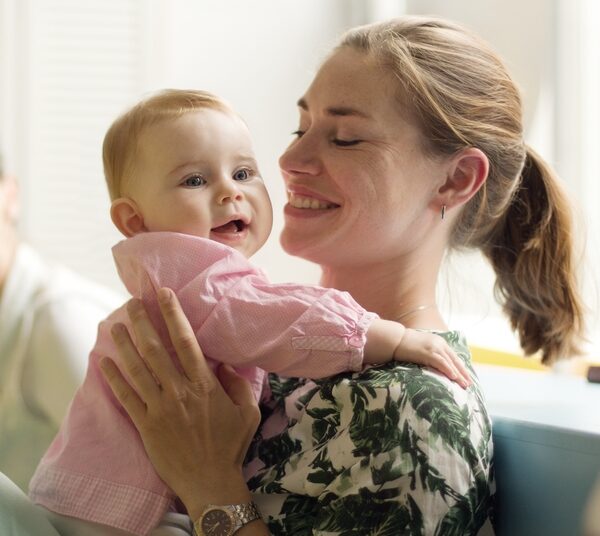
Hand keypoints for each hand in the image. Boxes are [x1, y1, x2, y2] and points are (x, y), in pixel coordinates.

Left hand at [99, 288, 259, 519]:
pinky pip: (126, 397)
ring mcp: (159, 408)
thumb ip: (238, 385)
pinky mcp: (146, 425)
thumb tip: (224, 366)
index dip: (173, 315)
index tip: (163, 295)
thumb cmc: (230, 447)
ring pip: (137, 369)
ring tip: (115, 325)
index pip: (186, 341)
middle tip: (132, 303)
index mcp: (204, 385)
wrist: (210, 482)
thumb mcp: (248, 413)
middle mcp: (179, 391)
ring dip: (125, 344)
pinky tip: (104, 362)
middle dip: (143, 322)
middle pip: (156, 349)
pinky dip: (114, 378)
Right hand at [393, 329, 471, 387]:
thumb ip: (431, 354)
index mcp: (440, 343)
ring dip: (459, 374)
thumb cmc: (406, 345)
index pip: (453, 357)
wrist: (396, 339)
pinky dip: (448, 369)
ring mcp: (434, 347)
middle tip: (469, 384)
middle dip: (463, 373)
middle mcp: (439, 344)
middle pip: (455, 360)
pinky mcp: (427, 352)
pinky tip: (453, 377)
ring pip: (450, 362)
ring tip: (464, 384)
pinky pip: (440, 362)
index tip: (466, 377)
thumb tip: (436, 366)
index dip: (461, 368)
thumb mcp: (423, 348)